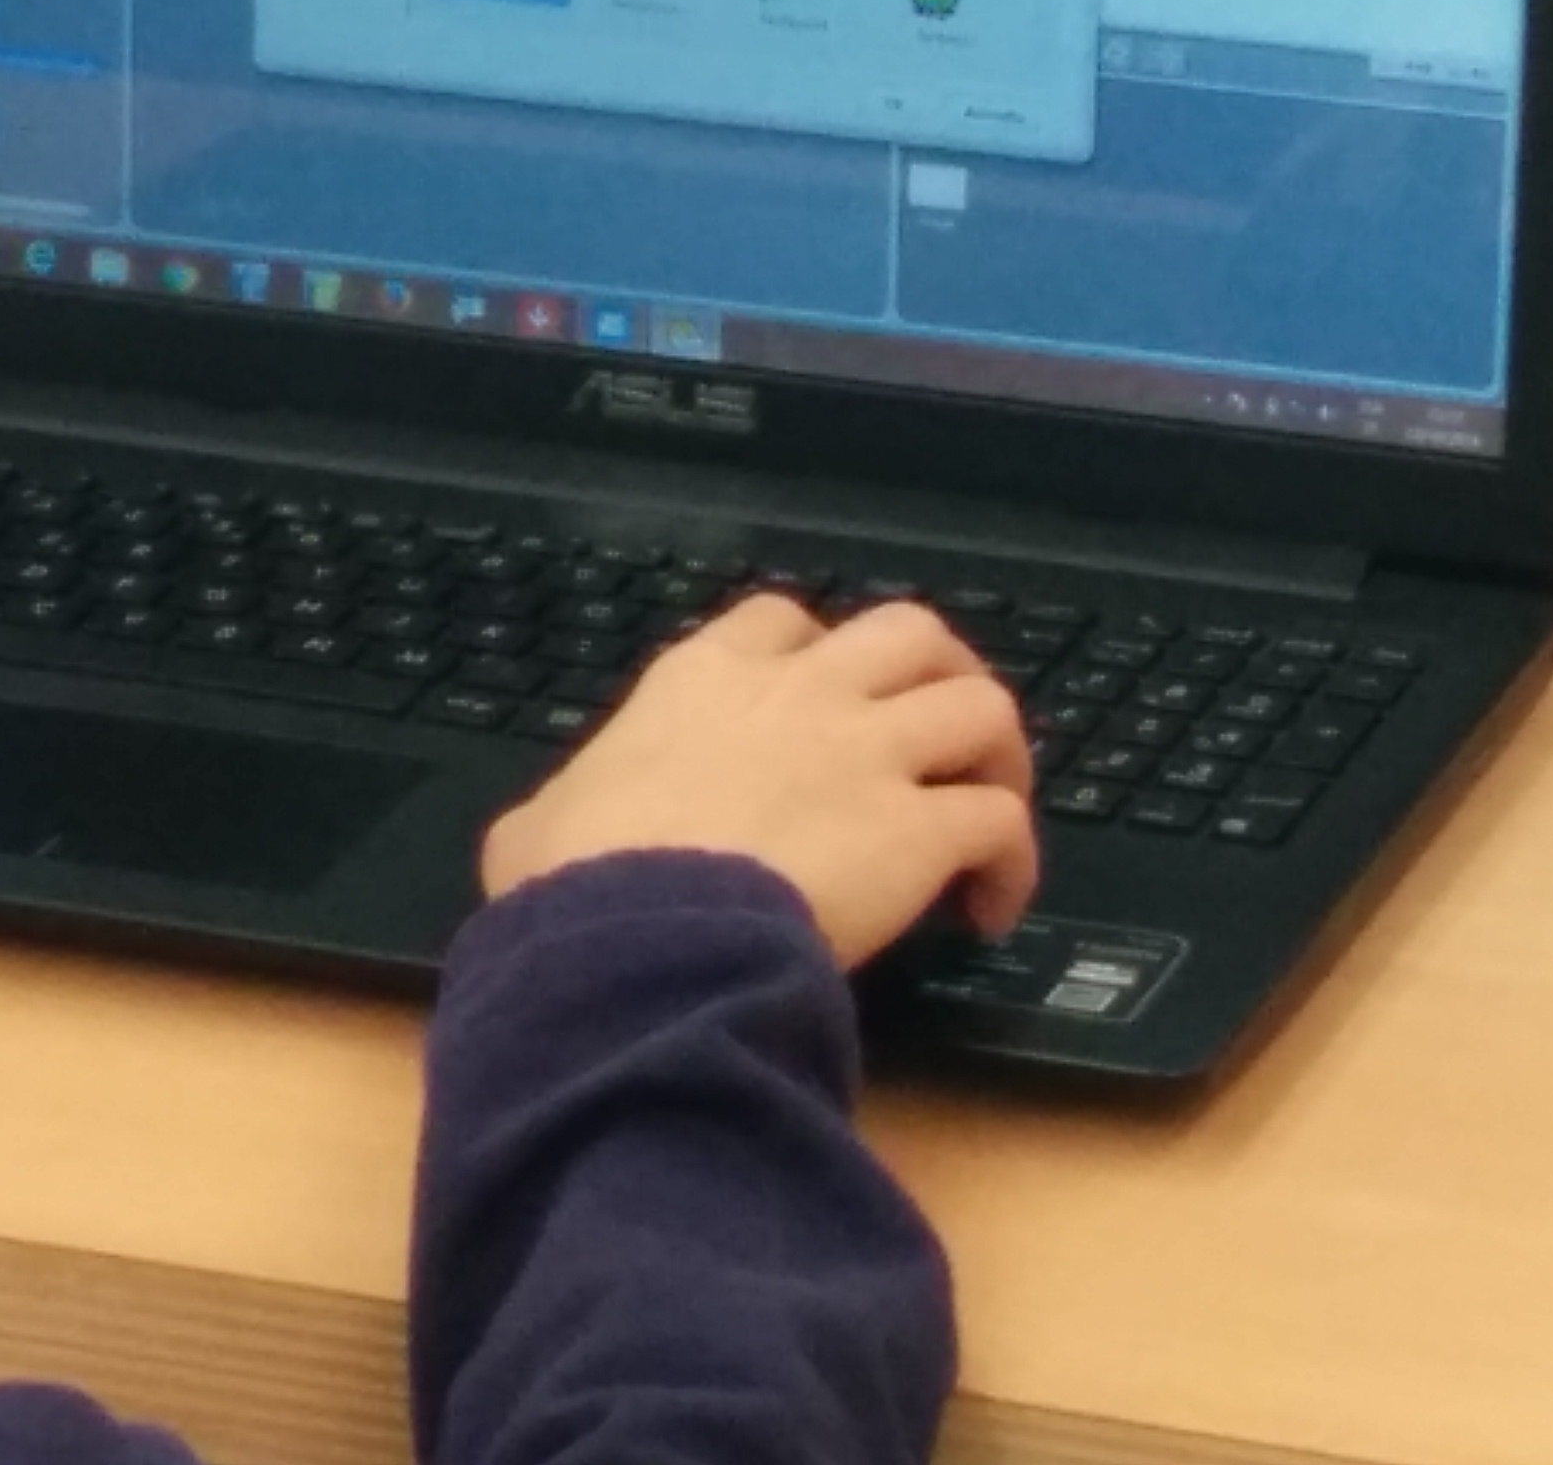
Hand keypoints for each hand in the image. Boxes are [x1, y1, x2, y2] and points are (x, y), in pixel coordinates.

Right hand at [481, 596, 1039, 967]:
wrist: (638, 930)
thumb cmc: (576, 876)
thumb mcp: (540, 823)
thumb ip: (565, 808)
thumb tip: (543, 839)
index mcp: (703, 681)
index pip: (782, 621)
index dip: (817, 652)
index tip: (825, 701)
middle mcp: (801, 695)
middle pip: (910, 633)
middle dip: (941, 671)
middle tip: (943, 732)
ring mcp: (869, 756)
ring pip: (982, 707)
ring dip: (997, 754)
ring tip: (991, 806)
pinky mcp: (920, 829)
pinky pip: (1001, 823)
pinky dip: (1012, 860)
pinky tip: (991, 908)